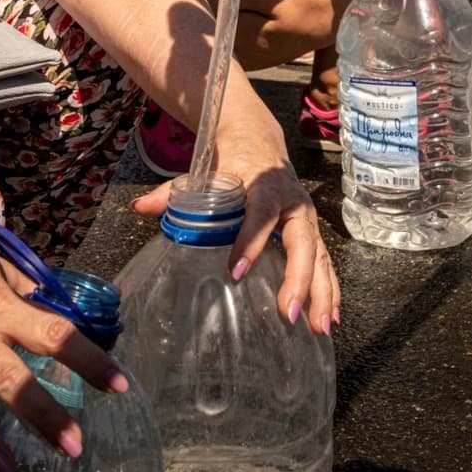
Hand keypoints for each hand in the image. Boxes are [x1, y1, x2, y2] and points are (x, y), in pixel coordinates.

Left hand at [131, 113, 337, 333]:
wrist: (258, 142)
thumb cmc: (229, 164)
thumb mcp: (202, 174)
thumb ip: (173, 194)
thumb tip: (140, 207)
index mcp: (264, 185)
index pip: (259, 214)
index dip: (251, 242)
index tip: (236, 271)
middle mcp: (292, 201)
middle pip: (301, 241)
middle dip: (298, 279)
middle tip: (289, 313)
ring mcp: (306, 217)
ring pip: (319, 255)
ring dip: (322, 293)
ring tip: (319, 328)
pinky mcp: (312, 230)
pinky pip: (324, 261)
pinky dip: (330, 289)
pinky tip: (330, 317)